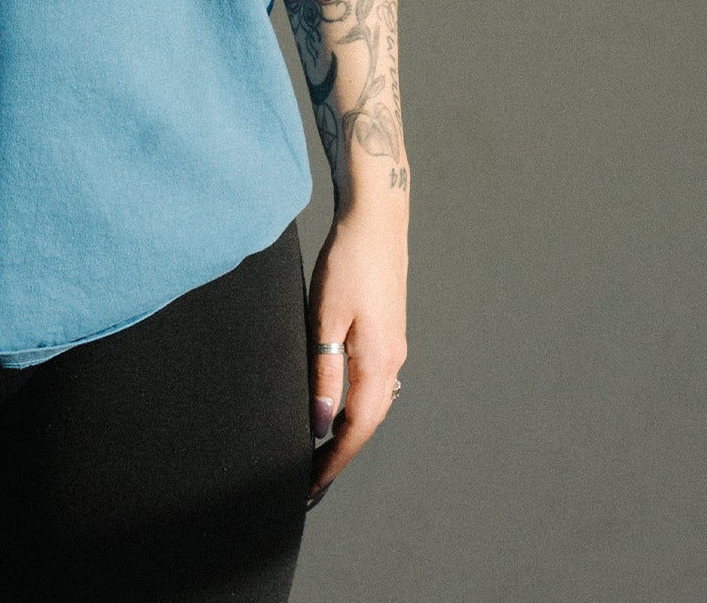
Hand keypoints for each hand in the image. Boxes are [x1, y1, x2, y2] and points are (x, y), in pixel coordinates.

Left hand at [304, 206, 407, 509]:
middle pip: (368, 421)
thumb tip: (320, 424)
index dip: (335, 461)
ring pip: (373, 402)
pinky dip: (356, 404)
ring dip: (350, 430)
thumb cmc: (347, 262)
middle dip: (341, 453)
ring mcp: (394, 344)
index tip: (312, 488)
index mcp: (378, 361)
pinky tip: (339, 404)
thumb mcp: (324, 318)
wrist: (376, 218)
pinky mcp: (389, 330)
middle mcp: (393, 359)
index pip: (357, 428)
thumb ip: (323, 373)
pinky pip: (374, 382)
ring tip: (322, 451)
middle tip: (312, 480)